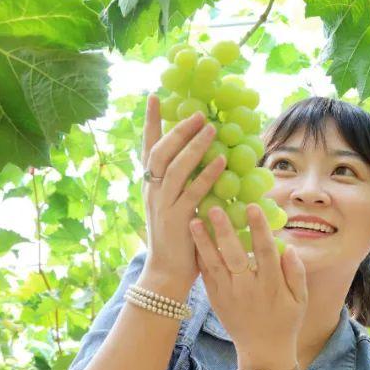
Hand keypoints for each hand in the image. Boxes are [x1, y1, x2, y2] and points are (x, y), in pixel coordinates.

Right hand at [140, 95, 225, 291]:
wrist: (167, 273)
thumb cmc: (177, 240)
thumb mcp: (175, 206)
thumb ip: (183, 184)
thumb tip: (202, 158)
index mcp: (150, 187)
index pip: (148, 148)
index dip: (150, 122)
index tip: (155, 96)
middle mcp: (152, 192)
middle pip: (160, 152)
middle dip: (177, 129)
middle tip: (197, 112)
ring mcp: (163, 205)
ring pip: (174, 168)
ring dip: (193, 146)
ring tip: (210, 127)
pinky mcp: (177, 220)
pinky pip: (193, 192)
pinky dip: (207, 175)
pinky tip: (222, 161)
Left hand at [189, 204, 306, 358]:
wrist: (263, 351)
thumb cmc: (286, 322)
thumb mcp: (300, 300)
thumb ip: (296, 273)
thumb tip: (288, 247)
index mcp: (271, 286)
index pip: (265, 251)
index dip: (259, 228)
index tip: (252, 207)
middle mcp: (248, 288)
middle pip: (235, 255)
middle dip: (225, 231)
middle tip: (215, 208)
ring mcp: (228, 295)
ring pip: (214, 264)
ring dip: (203, 242)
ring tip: (194, 221)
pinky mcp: (216, 299)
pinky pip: (206, 276)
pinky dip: (199, 258)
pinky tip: (193, 240)